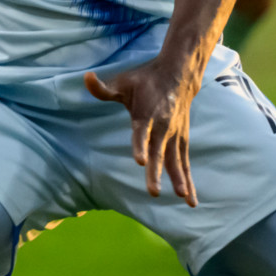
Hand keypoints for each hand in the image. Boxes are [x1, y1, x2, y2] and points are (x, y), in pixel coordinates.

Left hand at [83, 53, 200, 205]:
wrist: (178, 74)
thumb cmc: (145, 80)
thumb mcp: (123, 82)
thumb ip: (103, 88)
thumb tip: (84, 78)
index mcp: (146, 114)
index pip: (141, 132)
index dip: (140, 146)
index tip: (140, 161)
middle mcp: (162, 127)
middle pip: (158, 152)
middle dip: (156, 172)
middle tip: (153, 192)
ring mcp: (174, 135)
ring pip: (176, 160)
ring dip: (179, 179)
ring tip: (183, 197)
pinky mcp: (182, 140)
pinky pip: (185, 163)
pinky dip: (189, 180)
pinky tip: (190, 200)